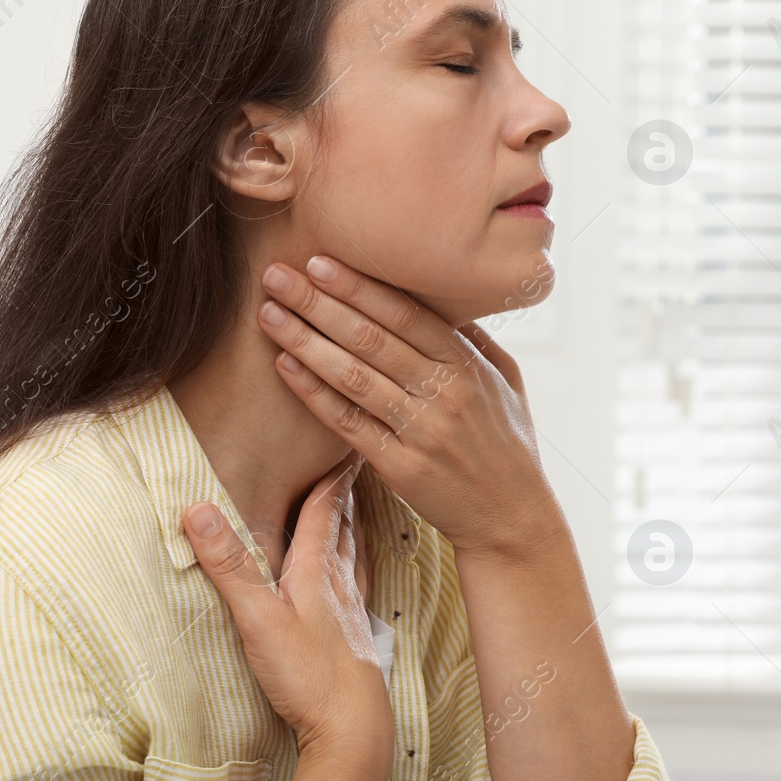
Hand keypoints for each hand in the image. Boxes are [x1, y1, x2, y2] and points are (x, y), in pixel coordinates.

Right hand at [181, 451, 391, 770]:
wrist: (355, 729)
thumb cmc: (309, 675)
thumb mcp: (258, 617)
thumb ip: (229, 565)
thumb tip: (197, 509)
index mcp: (319, 570)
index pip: (326, 509)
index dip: (331, 475)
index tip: (341, 443)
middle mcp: (341, 583)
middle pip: (346, 525)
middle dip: (345, 491)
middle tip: (351, 461)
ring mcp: (352, 611)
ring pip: (356, 554)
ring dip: (354, 525)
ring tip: (355, 508)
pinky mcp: (356, 638)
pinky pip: (358, 585)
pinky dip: (357, 565)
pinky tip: (354, 578)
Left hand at [255, 255, 556, 557]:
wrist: (511, 519)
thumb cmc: (507, 445)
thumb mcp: (508, 381)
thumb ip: (472, 339)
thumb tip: (441, 297)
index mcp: (468, 364)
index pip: (405, 313)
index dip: (358, 287)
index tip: (319, 262)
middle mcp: (445, 393)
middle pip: (370, 337)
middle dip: (318, 302)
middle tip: (277, 275)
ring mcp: (421, 431)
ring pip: (352, 376)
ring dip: (305, 341)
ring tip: (269, 314)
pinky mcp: (400, 467)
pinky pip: (348, 422)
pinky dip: (314, 393)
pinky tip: (286, 366)